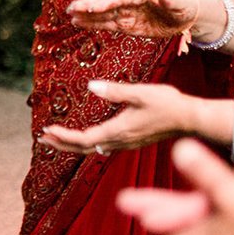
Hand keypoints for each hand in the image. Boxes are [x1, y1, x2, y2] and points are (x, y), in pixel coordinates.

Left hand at [37, 79, 199, 154]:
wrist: (190, 119)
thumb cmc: (168, 104)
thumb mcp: (140, 93)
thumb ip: (115, 91)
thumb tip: (90, 86)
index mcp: (118, 131)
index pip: (84, 139)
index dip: (63, 136)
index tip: (46, 130)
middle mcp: (120, 141)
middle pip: (84, 148)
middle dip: (62, 144)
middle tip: (42, 138)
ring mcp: (127, 143)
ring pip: (93, 148)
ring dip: (73, 144)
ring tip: (57, 138)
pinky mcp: (132, 140)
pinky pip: (103, 146)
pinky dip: (88, 142)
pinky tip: (86, 139)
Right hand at [67, 0, 200, 38]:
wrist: (187, 15)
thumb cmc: (185, 6)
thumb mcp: (182, 3)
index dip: (106, 2)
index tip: (91, 7)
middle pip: (107, 2)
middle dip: (89, 5)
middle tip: (71, 8)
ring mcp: (127, 10)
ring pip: (104, 13)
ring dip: (87, 15)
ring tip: (70, 15)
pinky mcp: (127, 22)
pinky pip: (108, 23)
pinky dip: (94, 23)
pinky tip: (80, 23)